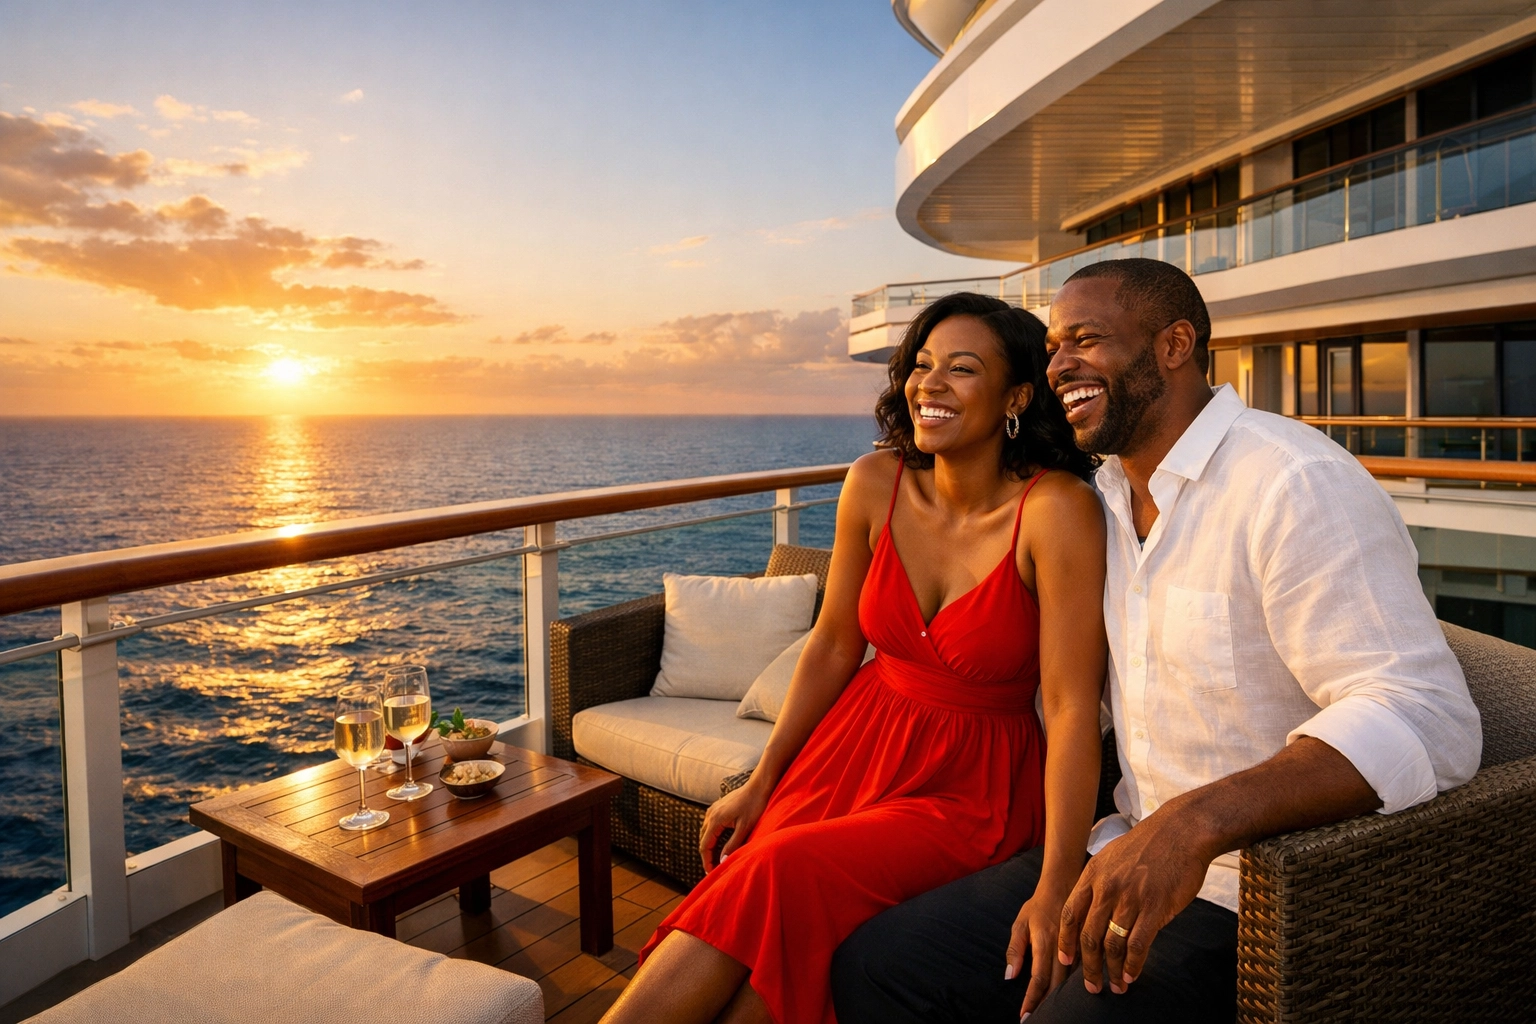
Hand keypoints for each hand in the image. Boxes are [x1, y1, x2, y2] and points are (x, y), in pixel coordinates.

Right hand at [698, 780, 770, 872]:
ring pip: (705, 832)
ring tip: (715, 859)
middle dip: (707, 855)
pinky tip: (719, 842)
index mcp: (715, 820)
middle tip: (713, 869)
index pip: (705, 846)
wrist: (759, 786)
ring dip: (709, 846)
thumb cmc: (754, 805)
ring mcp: (713, 809)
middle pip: (703, 840)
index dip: (707, 861)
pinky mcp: (718, 807)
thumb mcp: (745, 828)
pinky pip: (710, 825)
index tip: (711, 873)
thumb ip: (733, 845)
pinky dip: (712, 836)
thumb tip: (722, 861)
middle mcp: (711, 814)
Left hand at [1006, 888, 1070, 1017]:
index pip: (1038, 978)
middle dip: (1046, 1006)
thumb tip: (1009, 975)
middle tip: (1039, 1022)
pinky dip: (1076, 988)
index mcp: (1043, 941)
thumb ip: (1015, 949)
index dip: (1031, 999)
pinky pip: (1082, 972)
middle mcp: (1062, 947)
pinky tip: (1073, 999)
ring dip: (1062, 1000)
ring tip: (1055, 1016)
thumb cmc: (1038, 906)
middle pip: (1056, 984)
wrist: (1064, 884)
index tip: (1025, 1016)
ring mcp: (1077, 947)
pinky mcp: (1087, 946)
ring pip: (1071, 981)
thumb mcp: (1020, 923)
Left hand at [1056, 809, 1212, 995]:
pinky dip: (1132, 965)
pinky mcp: (1154, 907)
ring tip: (1115, 986)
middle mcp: (1107, 887)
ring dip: (1112, 971)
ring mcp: (1130, 898)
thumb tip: (1092, 912)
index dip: (1066, 941)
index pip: (1070, 914)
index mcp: (1093, 874)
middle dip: (1088, 966)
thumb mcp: (1112, 856)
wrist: (1181, 831)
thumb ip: (1099, 883)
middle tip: (1091, 986)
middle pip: (1088, 936)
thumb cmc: (1148, 846)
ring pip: (1112, 945)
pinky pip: (1137, 944)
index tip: (1064, 961)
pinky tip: (1131, 975)